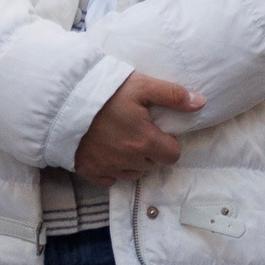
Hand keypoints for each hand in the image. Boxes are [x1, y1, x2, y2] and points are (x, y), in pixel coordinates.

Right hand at [71, 72, 201, 184]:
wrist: (64, 101)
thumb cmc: (106, 91)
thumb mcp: (142, 85)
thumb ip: (173, 95)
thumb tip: (200, 103)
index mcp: (145, 141)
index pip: (172, 155)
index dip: (168, 143)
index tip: (158, 130)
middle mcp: (129, 160)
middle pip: (152, 164)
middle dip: (151, 151)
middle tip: (139, 131)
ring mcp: (108, 167)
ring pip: (132, 173)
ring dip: (133, 161)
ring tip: (124, 140)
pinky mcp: (89, 170)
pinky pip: (109, 179)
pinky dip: (111, 169)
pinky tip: (107, 152)